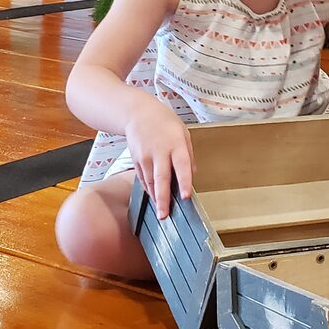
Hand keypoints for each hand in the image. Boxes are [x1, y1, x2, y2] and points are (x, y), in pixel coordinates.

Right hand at [124, 102, 193, 218]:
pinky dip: (149, 189)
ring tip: (161, 213)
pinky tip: (154, 197)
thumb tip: (192, 175)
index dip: (184, 182)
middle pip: (161, 178)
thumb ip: (189, 155)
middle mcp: (159, 152)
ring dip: (155, 198)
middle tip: (164, 216)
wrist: (138, 112)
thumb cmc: (164, 122)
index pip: (181, 165)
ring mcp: (145, 156)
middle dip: (163, 199)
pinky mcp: (136, 160)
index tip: (185, 197)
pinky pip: (143, 179)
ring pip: (150, 182)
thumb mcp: (183, 133)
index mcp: (175, 144)